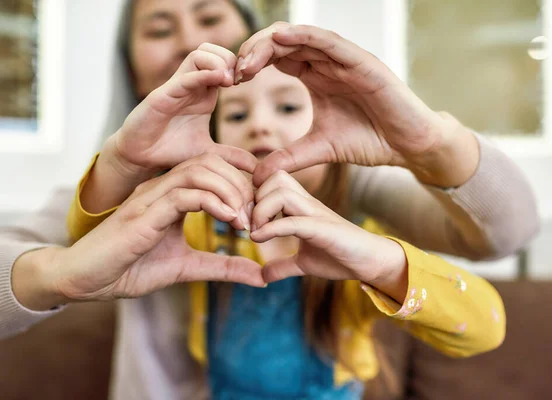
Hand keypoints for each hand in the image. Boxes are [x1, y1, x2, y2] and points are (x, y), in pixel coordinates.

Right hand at [53, 154, 261, 302]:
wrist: (84, 280)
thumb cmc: (128, 269)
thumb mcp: (187, 267)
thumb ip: (221, 267)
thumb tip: (259, 276)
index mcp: (171, 195)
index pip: (212, 170)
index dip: (241, 187)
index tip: (256, 217)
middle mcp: (162, 188)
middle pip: (210, 163)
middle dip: (240, 186)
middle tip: (255, 218)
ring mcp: (151, 197)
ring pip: (199, 170)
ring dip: (230, 192)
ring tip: (244, 220)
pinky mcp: (143, 213)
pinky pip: (184, 193)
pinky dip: (213, 202)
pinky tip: (228, 220)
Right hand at [113, 42, 255, 175]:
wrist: (140, 158)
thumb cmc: (170, 150)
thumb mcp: (208, 152)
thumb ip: (230, 155)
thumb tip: (256, 166)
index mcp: (203, 93)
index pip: (223, 62)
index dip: (238, 67)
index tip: (249, 83)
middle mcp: (191, 85)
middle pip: (212, 50)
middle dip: (230, 58)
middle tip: (240, 79)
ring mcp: (176, 88)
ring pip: (198, 54)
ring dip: (218, 62)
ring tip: (229, 81)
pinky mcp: (162, 96)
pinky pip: (184, 77)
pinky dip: (202, 75)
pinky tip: (220, 81)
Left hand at [235, 23, 478, 187]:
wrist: (408, 147)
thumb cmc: (369, 141)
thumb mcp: (318, 149)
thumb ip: (287, 158)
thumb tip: (256, 175)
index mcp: (315, 76)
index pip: (276, 58)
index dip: (251, 64)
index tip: (229, 82)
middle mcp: (327, 63)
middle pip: (282, 44)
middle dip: (253, 52)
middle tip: (232, 71)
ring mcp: (345, 60)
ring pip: (301, 38)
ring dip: (271, 43)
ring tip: (247, 57)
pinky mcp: (363, 63)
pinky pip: (330, 42)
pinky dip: (305, 36)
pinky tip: (281, 37)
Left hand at [249, 170, 407, 302]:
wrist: (370, 263)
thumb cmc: (340, 257)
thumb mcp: (303, 263)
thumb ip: (282, 265)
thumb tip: (263, 275)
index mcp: (301, 205)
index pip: (271, 181)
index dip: (252, 196)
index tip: (244, 220)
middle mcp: (307, 203)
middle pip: (274, 178)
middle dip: (254, 198)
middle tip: (247, 223)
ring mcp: (315, 213)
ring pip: (281, 192)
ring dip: (261, 211)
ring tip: (255, 232)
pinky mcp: (322, 228)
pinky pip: (292, 221)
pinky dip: (271, 228)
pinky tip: (259, 239)